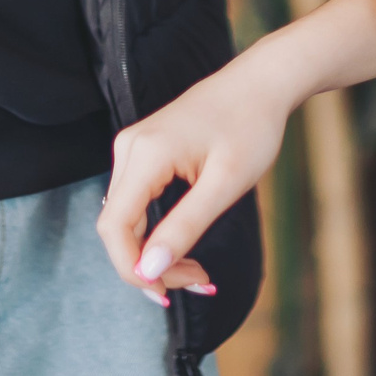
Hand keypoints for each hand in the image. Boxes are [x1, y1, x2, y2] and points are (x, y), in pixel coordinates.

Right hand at [97, 53, 295, 303]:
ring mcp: (134, 147)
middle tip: (198, 284)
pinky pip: (137, 202)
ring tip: (197, 272)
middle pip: (117, 226)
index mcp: (146, 154)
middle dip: (150, 265)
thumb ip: (184, 227)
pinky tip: (184, 247)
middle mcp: (130, 148)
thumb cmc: (250, 127)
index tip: (171, 293)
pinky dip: (156, 231)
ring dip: (154, 252)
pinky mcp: (145, 151)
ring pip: (126, 217)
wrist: (261, 83)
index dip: (133, 268)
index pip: (114, 227)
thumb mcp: (225, 185)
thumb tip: (148, 270)